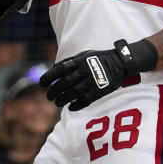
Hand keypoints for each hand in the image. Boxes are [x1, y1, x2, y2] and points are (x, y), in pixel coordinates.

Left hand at [39, 39, 157, 109]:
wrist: (120, 62)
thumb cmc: (99, 58)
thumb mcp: (83, 55)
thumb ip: (69, 61)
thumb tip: (54, 68)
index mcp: (78, 62)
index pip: (58, 70)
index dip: (49, 77)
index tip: (42, 84)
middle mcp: (83, 71)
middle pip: (64, 83)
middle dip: (54, 91)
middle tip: (49, 97)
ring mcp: (92, 81)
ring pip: (73, 93)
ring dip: (63, 99)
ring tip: (57, 104)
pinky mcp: (100, 90)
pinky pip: (86, 100)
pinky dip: (77, 105)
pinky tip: (71, 108)